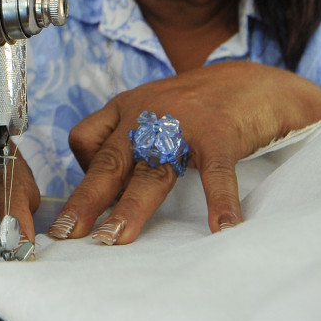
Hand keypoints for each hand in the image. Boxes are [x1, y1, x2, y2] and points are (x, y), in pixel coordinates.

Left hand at [48, 61, 320, 243]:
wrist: (251, 81)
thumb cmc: (195, 107)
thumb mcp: (150, 114)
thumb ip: (126, 143)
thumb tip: (102, 194)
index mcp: (126, 110)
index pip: (85, 139)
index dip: (82, 173)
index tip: (86, 205)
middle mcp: (146, 115)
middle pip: (109, 163)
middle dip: (86, 201)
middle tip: (68, 234)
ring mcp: (182, 124)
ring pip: (151, 173)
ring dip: (132, 209)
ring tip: (117, 239)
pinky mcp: (219, 134)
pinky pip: (216, 173)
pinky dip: (220, 202)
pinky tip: (223, 228)